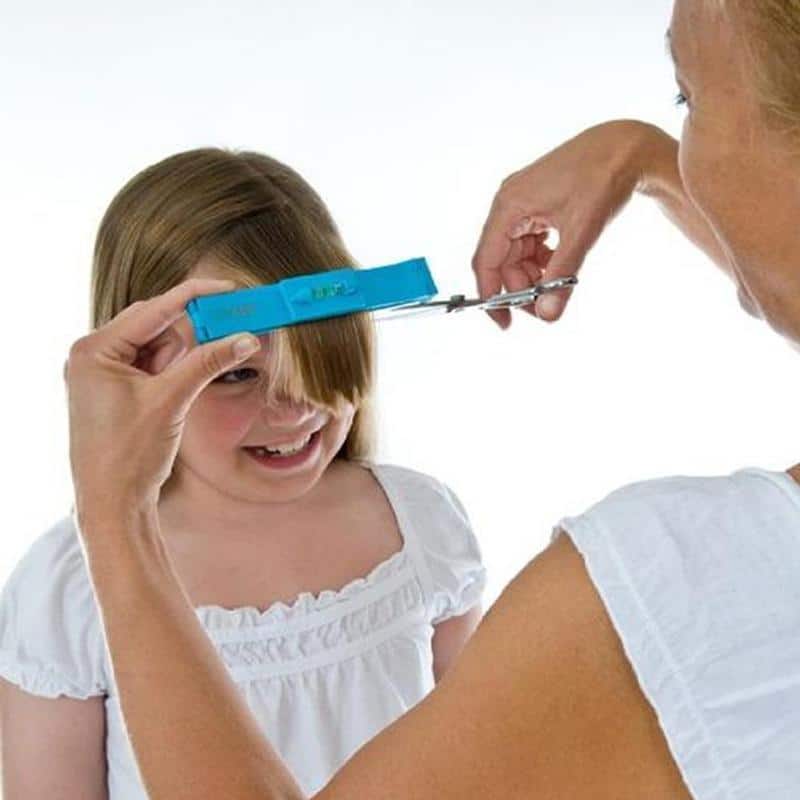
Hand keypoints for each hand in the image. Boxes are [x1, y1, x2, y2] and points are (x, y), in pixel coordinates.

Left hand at [64, 278, 260, 514]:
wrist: (112, 503)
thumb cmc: (128, 454)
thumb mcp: (171, 400)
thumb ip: (208, 363)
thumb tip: (245, 338)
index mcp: (94, 349)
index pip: (153, 309)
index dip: (194, 296)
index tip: (227, 289)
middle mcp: (93, 355)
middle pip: (156, 326)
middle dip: (190, 335)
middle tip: (229, 332)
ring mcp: (102, 372)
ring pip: (157, 347)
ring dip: (182, 358)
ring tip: (189, 382)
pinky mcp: (115, 389)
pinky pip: (152, 367)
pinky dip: (174, 372)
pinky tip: (181, 388)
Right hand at [472, 120, 663, 327]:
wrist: (626, 145)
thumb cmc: (602, 178)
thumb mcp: (582, 232)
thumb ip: (562, 276)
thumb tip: (548, 315)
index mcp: (509, 206)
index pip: (486, 261)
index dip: (492, 296)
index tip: (505, 323)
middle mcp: (509, 204)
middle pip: (501, 260)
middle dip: (521, 286)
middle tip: (546, 306)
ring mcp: (522, 204)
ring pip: (516, 254)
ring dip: (534, 274)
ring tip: (559, 283)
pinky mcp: (536, 205)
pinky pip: (529, 243)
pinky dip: (543, 260)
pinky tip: (561, 263)